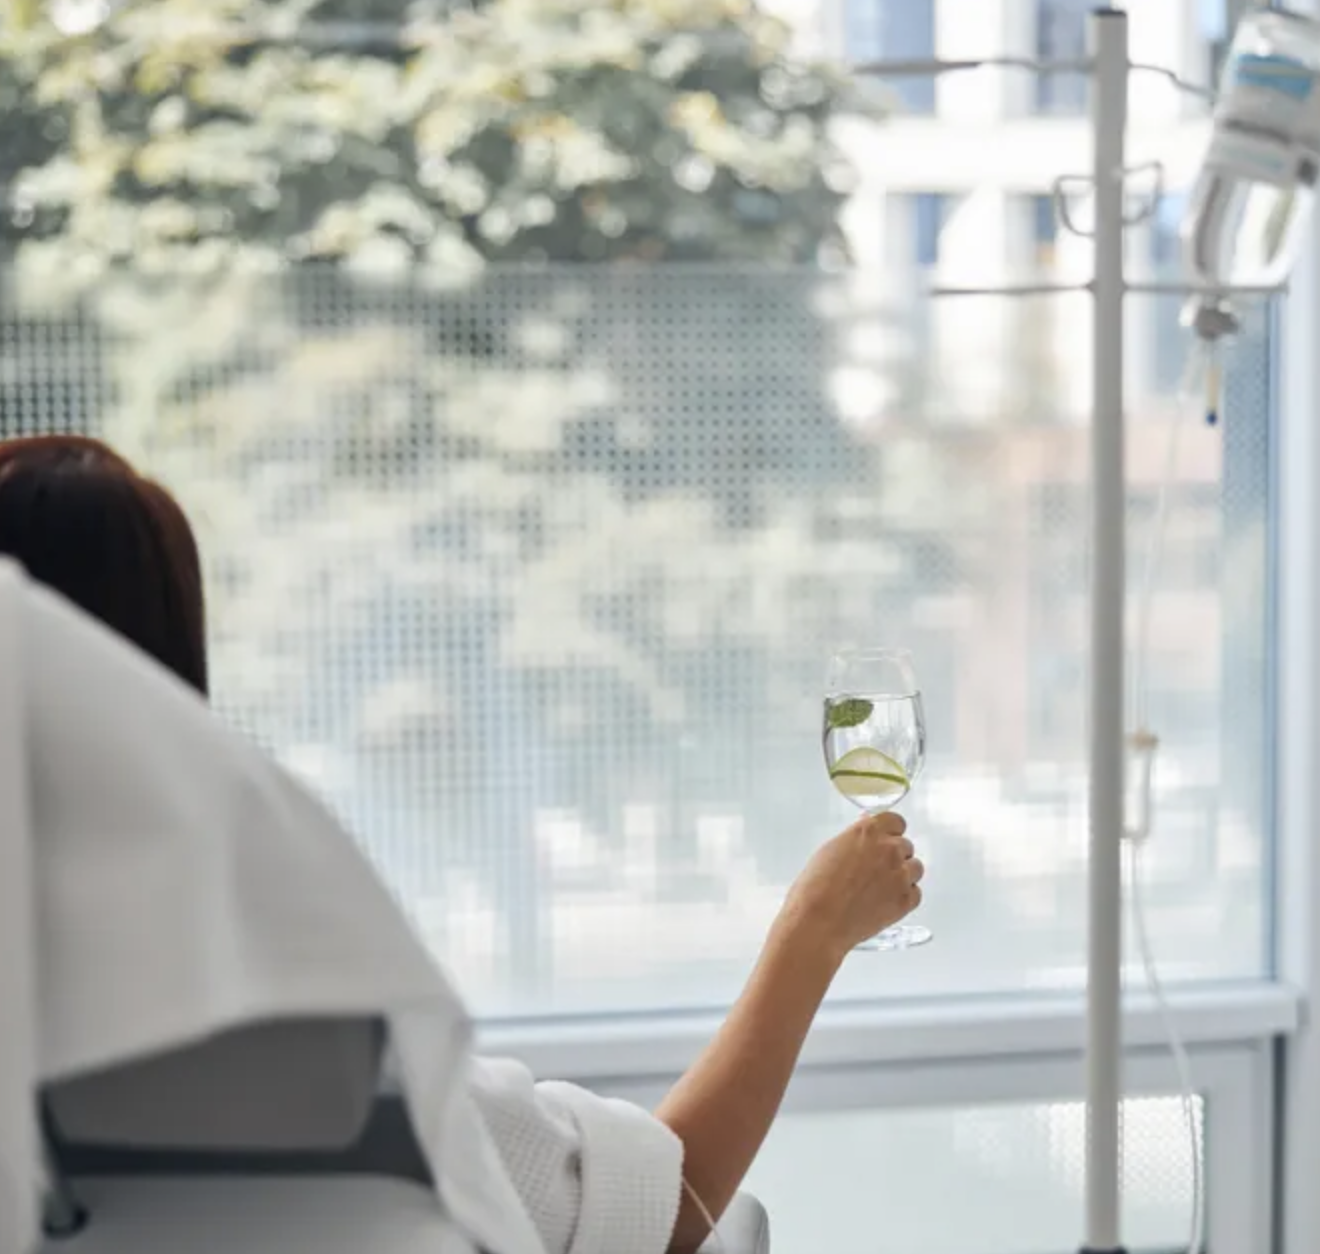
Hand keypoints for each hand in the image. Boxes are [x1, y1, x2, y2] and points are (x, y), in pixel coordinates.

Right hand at [778, 813, 923, 959]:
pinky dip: (905, 897)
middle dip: (894, 856)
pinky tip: (885, 901)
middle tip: (877, 870)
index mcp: (869, 831)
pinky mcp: (905, 900)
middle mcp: (889, 849)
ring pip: (915, 868)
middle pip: (906, 846)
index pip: (896, 821)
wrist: (819, 920)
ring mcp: (900, 875)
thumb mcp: (831, 849)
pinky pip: (915, 893)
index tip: (886, 839)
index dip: (891, 832)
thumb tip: (866, 836)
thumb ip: (855, 839)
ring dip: (903, 875)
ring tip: (882, 887)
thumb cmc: (816, 887)